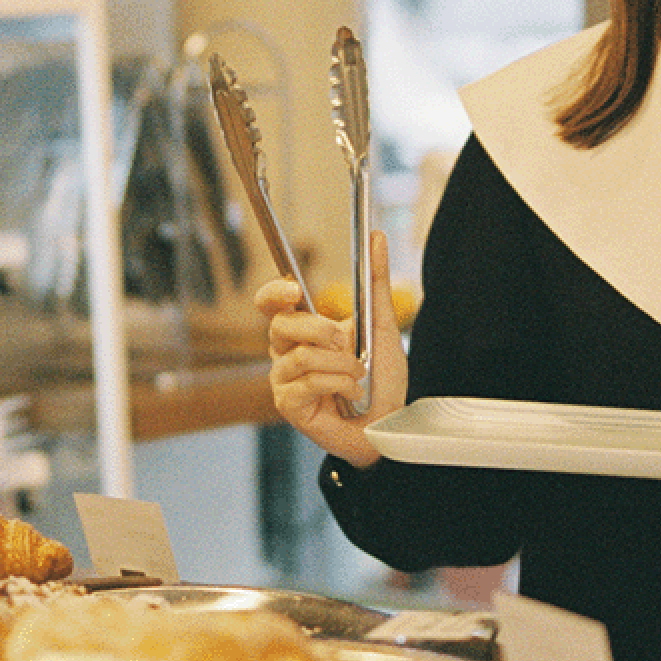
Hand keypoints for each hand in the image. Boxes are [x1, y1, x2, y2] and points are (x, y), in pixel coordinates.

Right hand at [253, 230, 408, 466]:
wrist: (390, 423)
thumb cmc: (383, 380)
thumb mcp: (384, 325)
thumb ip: (377, 282)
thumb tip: (376, 238)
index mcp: (303, 330)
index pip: (271, 303)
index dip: (274, 293)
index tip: (296, 291)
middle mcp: (287, 352)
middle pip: (279, 325)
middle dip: (319, 330)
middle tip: (346, 343)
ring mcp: (284, 379)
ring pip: (300, 356)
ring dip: (340, 364)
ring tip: (359, 375)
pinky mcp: (289, 404)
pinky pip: (306, 383)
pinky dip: (338, 384)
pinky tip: (352, 393)